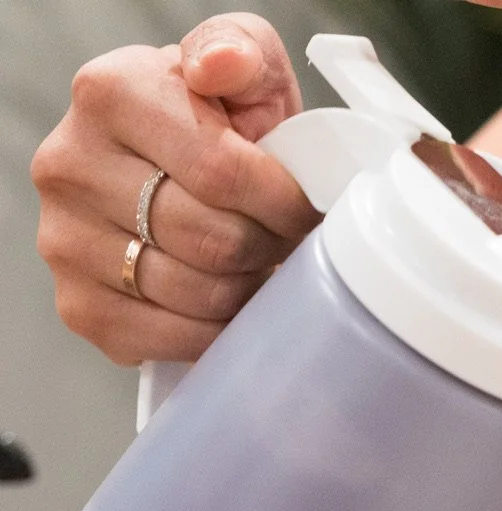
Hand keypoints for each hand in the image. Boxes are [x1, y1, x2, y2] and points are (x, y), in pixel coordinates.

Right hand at [32, 13, 316, 365]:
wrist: (171, 178)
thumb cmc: (218, 127)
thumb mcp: (241, 68)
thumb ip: (239, 49)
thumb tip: (217, 67)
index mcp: (110, 93)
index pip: (221, 172)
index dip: (282, 204)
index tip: (304, 211)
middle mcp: (71, 165)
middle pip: (211, 240)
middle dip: (265, 248)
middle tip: (280, 241)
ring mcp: (65, 241)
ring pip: (197, 293)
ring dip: (246, 291)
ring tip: (255, 266)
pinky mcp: (80, 306)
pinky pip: (172, 340)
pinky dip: (215, 332)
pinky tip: (226, 304)